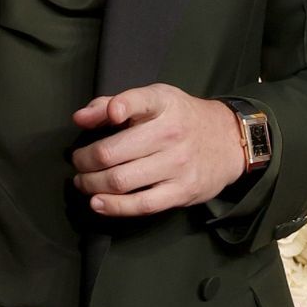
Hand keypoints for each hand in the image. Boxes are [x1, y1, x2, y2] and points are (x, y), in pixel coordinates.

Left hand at [69, 84, 246, 217]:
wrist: (229, 141)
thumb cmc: (182, 119)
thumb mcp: (155, 100)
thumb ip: (113, 103)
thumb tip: (79, 118)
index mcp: (163, 104)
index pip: (137, 101)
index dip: (114, 108)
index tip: (97, 119)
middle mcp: (170, 133)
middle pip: (112, 153)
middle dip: (84, 161)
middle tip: (78, 163)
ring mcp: (177, 165)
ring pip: (120, 181)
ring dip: (92, 184)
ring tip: (84, 182)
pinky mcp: (182, 191)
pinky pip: (141, 204)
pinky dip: (114, 206)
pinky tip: (98, 202)